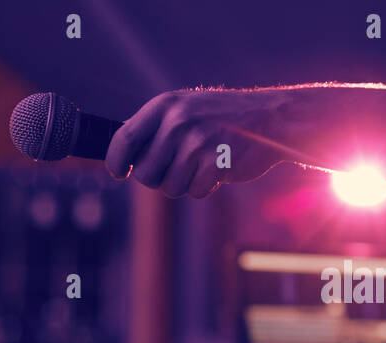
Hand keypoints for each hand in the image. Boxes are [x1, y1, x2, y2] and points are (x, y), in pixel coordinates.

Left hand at [106, 89, 286, 197]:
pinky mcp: (216, 164)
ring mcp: (197, 143)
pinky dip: (205, 188)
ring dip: (184, 185)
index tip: (118, 173)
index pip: (124, 139)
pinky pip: (195, 193)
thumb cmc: (224, 117)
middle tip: (174, 171)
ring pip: (169, 188)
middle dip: (156, 180)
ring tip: (201, 166)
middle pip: (144, 173)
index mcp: (165, 106)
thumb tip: (122, 156)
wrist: (270, 118)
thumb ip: (156, 128)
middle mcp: (177, 123)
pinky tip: (217, 171)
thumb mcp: (186, 109)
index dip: (115, 161)